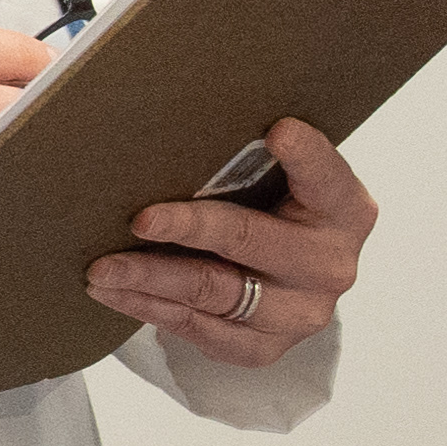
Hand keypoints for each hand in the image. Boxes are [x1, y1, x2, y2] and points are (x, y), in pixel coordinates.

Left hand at [100, 116, 374, 364]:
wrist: (284, 282)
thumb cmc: (271, 210)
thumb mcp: (279, 178)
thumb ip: (250, 153)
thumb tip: (179, 98)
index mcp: (345, 208)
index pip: (325, 176)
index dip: (305, 155)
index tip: (275, 131)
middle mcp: (331, 263)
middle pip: (252, 241)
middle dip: (189, 228)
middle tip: (139, 218)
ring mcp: (301, 312)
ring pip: (215, 292)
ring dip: (150, 277)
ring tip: (101, 268)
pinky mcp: (264, 347)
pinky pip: (199, 331)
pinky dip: (150, 309)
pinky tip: (116, 292)